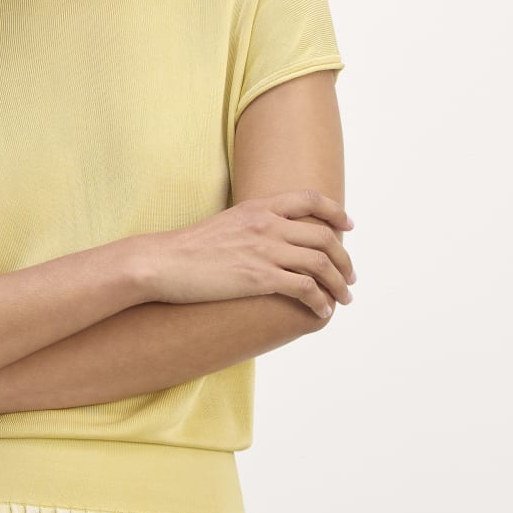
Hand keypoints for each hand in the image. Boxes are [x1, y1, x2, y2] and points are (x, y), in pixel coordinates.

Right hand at [141, 189, 355, 319]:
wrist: (162, 262)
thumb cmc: (186, 249)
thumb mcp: (225, 223)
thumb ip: (250, 226)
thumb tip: (266, 240)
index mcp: (259, 207)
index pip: (310, 199)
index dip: (335, 212)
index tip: (348, 225)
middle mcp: (268, 224)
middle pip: (324, 237)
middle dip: (344, 259)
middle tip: (350, 276)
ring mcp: (266, 250)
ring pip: (321, 264)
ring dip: (339, 283)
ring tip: (344, 298)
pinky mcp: (261, 278)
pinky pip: (306, 288)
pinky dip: (320, 301)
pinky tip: (321, 312)